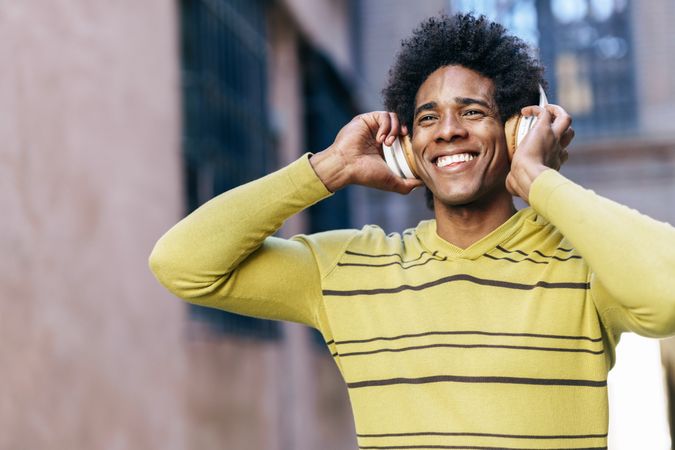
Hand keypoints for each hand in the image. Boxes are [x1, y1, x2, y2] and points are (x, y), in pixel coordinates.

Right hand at [309, 112, 423, 193]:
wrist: (346, 165)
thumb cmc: (366, 174)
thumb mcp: (391, 181)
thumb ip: (408, 184)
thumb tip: (423, 183)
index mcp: (385, 150)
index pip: (404, 139)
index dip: (411, 141)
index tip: (413, 147)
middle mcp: (380, 136)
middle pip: (401, 126)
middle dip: (406, 133)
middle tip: (405, 140)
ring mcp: (373, 127)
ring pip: (394, 118)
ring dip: (395, 130)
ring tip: (388, 143)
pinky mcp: (367, 119)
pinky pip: (385, 115)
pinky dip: (386, 126)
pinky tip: (380, 139)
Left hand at [506, 104, 574, 202]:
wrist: (529, 177)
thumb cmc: (524, 184)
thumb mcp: (522, 183)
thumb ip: (517, 183)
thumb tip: (510, 186)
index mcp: (554, 163)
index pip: (562, 154)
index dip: (557, 149)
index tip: (544, 149)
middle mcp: (558, 149)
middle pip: (569, 134)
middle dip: (563, 129)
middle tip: (549, 126)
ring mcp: (554, 137)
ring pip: (566, 119)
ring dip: (557, 112)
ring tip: (545, 110)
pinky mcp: (545, 128)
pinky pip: (546, 112)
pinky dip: (537, 108)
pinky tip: (525, 111)